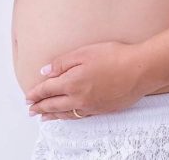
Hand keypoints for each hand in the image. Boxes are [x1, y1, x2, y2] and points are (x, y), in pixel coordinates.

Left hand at [25, 41, 152, 120]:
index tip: (28, 96)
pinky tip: (68, 115)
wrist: (140, 70)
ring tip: (43, 117)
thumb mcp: (85, 52)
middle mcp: (78, 98)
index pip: (47, 90)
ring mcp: (91, 106)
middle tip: (30, 109)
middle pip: (53, 105)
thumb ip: (62, 63)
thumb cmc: (115, 56)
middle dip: (39, 107)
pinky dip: (68, 117)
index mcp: (71, 82)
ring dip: (52, 115)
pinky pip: (80, 116)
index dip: (36, 93)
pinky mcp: (103, 109)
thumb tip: (45, 71)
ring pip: (65, 114)